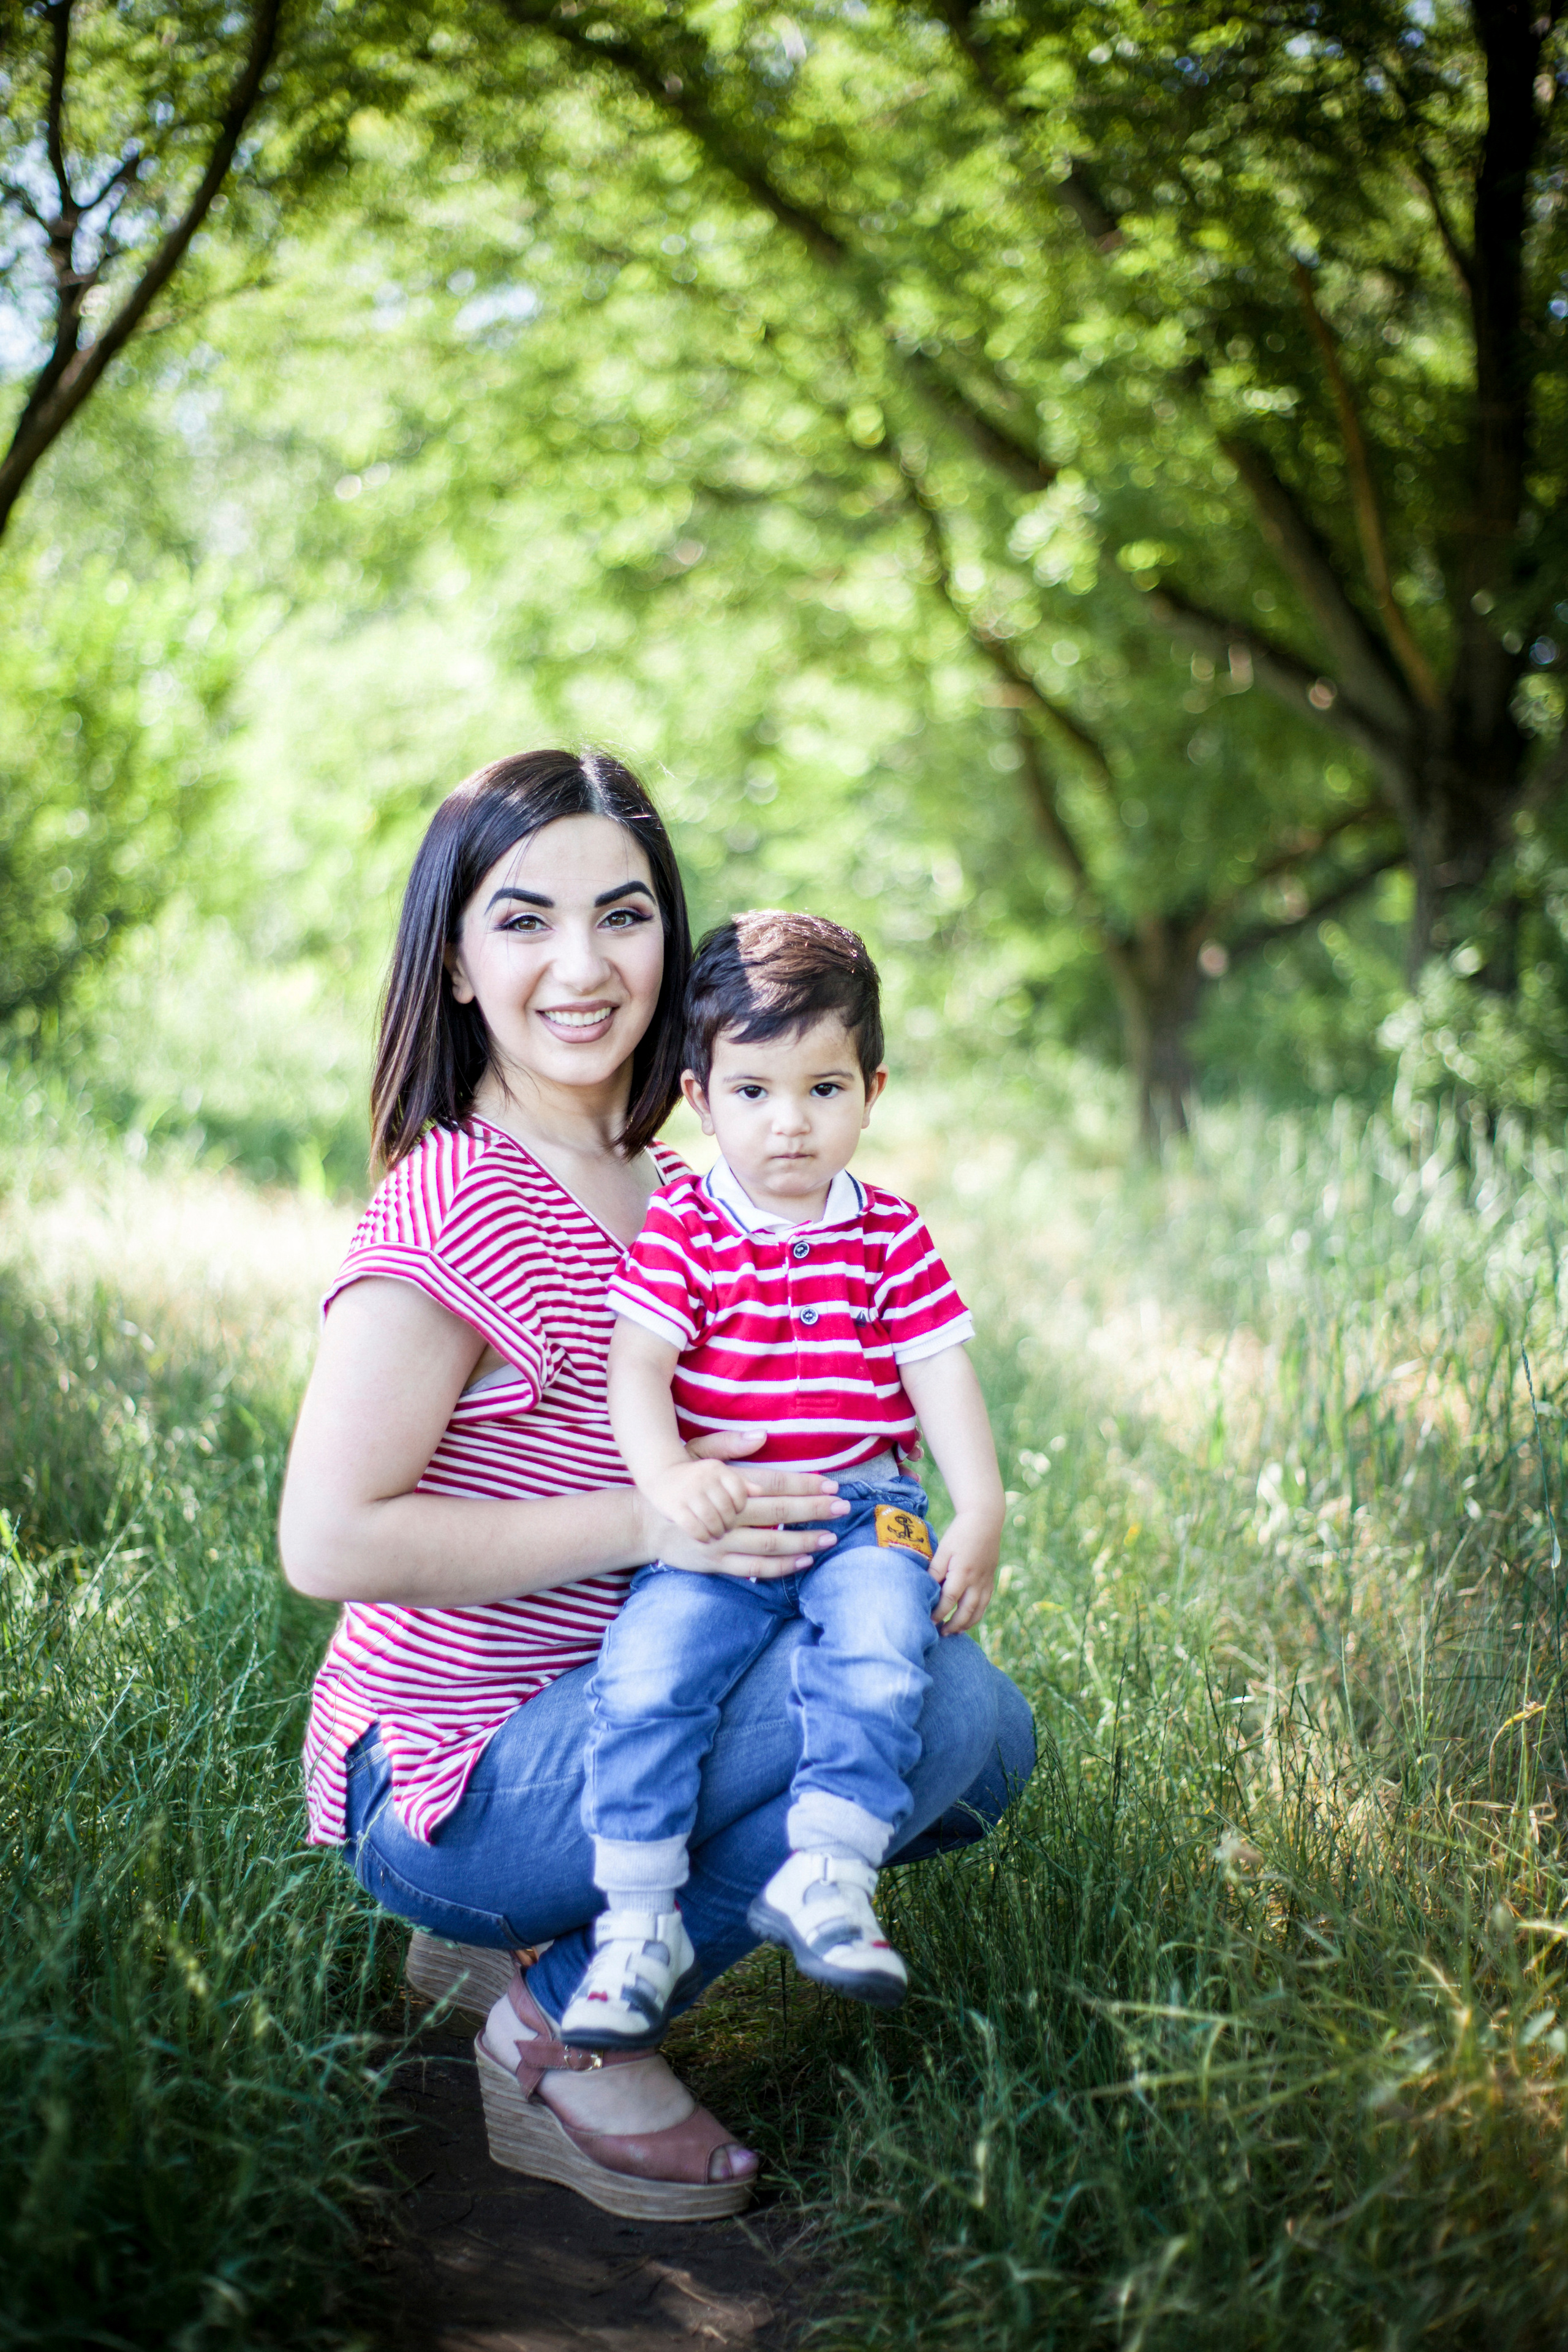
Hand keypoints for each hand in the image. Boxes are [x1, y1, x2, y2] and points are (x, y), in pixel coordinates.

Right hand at [635, 1430, 848, 1579]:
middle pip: (777, 1513)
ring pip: (770, 1544)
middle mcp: (726, 1516)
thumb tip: (762, 1436)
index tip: (831, 1484)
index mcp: (725, 1486)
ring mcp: (722, 1543)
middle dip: (813, 1510)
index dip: (803, 1485)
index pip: (772, 1484)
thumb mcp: (696, 1454)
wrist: (642, 1522)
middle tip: (843, 1507)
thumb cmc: (676, 1483)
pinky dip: (781, 1568)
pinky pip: (754, 1569)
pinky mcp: (717, 1564)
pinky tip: (804, 1561)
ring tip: (830, 1537)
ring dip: (803, 1541)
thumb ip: (728, 1444)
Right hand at [645, 1456, 751, 1540]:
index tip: (737, 1513)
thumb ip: (739, 1479)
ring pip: (713, 1521)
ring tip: (717, 1535)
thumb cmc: (696, 1476)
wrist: (660, 1475)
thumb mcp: (717, 1470)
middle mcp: (703, 1478)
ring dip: (717, 1531)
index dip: (740, 1508)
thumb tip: (761, 1491)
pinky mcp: (674, 1508)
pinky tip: (704, 1538)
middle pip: (727, 1510)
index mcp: (717, 1469)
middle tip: (727, 1529)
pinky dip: (702, 1536)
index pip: (740, 1493)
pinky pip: (695, 1528)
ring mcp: (688, 1493)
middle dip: (729, 1523)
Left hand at [927, 1508, 1000, 1634]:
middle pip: (965, 1610)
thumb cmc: (960, 1533)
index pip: (949, 1600)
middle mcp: (976, 1580)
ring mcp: (986, 1581)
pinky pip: (985, 1603)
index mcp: (962, 1572)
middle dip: (953, 1625)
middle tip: (940, 1634)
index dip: (938, 1613)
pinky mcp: (990, 1579)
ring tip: (953, 1632)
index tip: (928, 1622)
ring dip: (966, 1624)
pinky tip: (968, 1620)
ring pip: (978, 1610)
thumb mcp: (944, 1549)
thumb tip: (925, 1589)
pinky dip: (977, 1614)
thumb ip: (935, 1570)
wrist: (985, 1521)